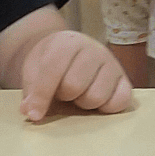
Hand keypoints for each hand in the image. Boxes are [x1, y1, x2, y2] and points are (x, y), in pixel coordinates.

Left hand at [17, 30, 133, 121]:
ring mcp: (112, 63)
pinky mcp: (125, 80)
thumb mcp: (34, 70)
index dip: (40, 95)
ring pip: (96, 97)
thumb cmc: (52, 63)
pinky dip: (106, 108)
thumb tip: (29, 110)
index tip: (34, 113)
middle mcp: (94, 49)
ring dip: (84, 103)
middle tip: (63, 91)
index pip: (52, 70)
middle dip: (64, 96)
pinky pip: (119, 102)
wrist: (72, 53)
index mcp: (67, 42)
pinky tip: (97, 101)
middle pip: (74, 86)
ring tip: (80, 94)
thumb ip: (31, 90)